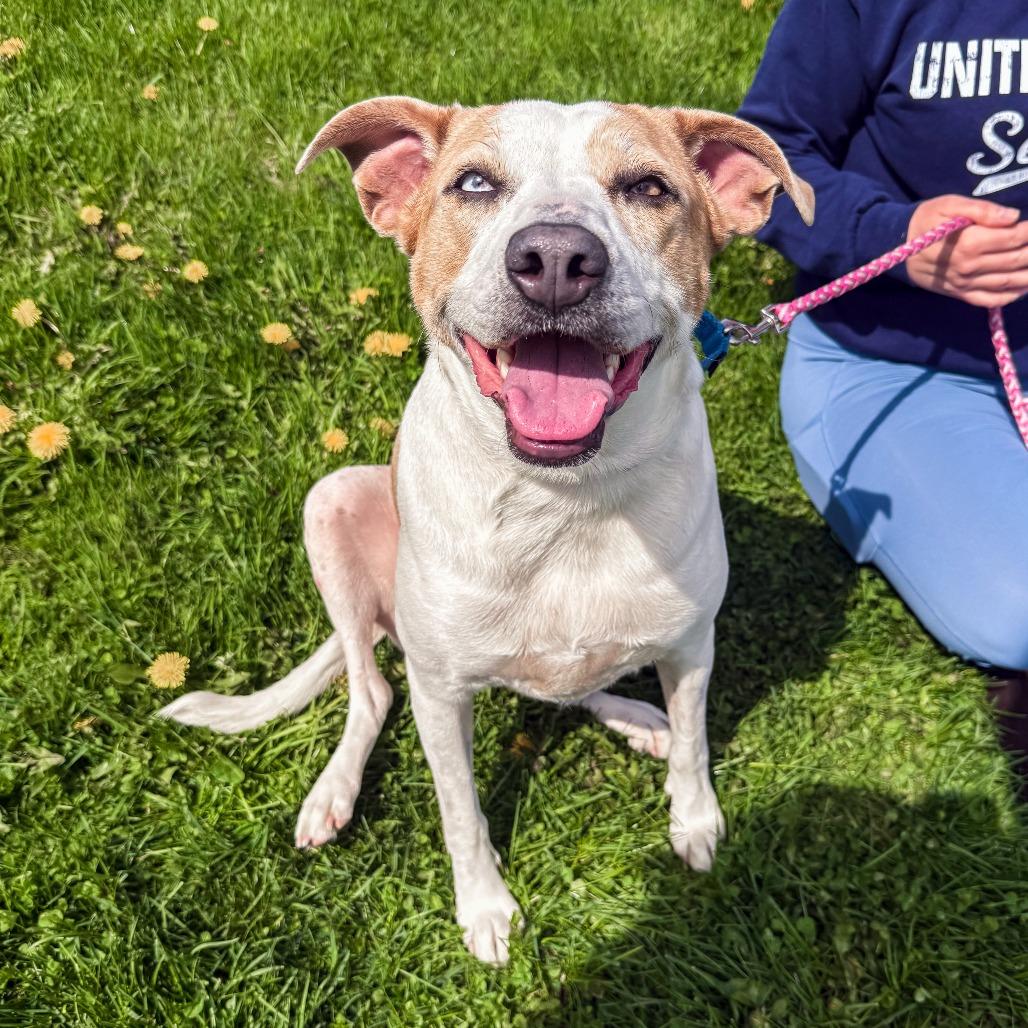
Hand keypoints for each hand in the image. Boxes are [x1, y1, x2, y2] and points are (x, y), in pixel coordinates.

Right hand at [905, 195, 1027, 306]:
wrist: (896, 247)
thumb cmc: (925, 220)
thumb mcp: (949, 204)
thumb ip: (982, 210)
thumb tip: (1013, 217)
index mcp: (969, 243)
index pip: (1015, 237)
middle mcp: (970, 267)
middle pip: (1017, 260)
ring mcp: (966, 283)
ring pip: (1010, 282)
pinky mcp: (961, 294)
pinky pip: (992, 300)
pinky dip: (1013, 296)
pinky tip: (1026, 286)